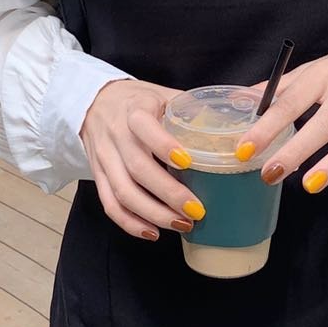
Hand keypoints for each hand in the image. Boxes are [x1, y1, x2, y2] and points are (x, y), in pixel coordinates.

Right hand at [80, 79, 206, 240]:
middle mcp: (116, 134)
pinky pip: (110, 204)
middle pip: (138, 168)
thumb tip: (233, 125)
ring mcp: (104, 157)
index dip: (164, 146)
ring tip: (181, 225)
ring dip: (153, 213)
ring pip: (123, 191)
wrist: (94, 103)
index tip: (188, 163)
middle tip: (196, 210)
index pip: (144, 127)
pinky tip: (153, 232)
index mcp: (134, 109)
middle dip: (168, 193)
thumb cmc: (138, 100)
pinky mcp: (98, 175)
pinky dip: (130, 223)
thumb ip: (190, 110)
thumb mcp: (162, 94)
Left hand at [235, 36, 327, 203]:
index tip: (245, 148)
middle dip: (295, 151)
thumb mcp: (317, 68)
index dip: (267, 126)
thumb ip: (282, 87)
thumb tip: (241, 99)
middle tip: (271, 173)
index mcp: (323, 76)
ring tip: (310, 185)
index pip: (290, 102)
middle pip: (321, 124)